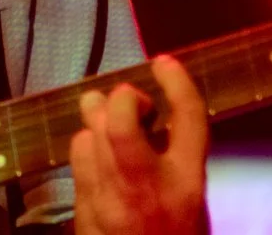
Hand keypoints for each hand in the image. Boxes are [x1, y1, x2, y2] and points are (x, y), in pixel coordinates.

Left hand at [69, 55, 209, 234]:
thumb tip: (155, 121)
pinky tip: (99, 157)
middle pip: (120, 120)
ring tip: (113, 129)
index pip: (188, 121)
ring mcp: (109, 198)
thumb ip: (176, 160)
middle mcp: (147, 187)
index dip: (177, 84)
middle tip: (133, 105)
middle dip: (121, 98)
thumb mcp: (193, 201)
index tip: (165, 64)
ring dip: (98, 122)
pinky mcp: (84, 208)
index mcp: (188, 185)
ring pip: (89, 134)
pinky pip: (77, 160)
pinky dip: (87, 148)